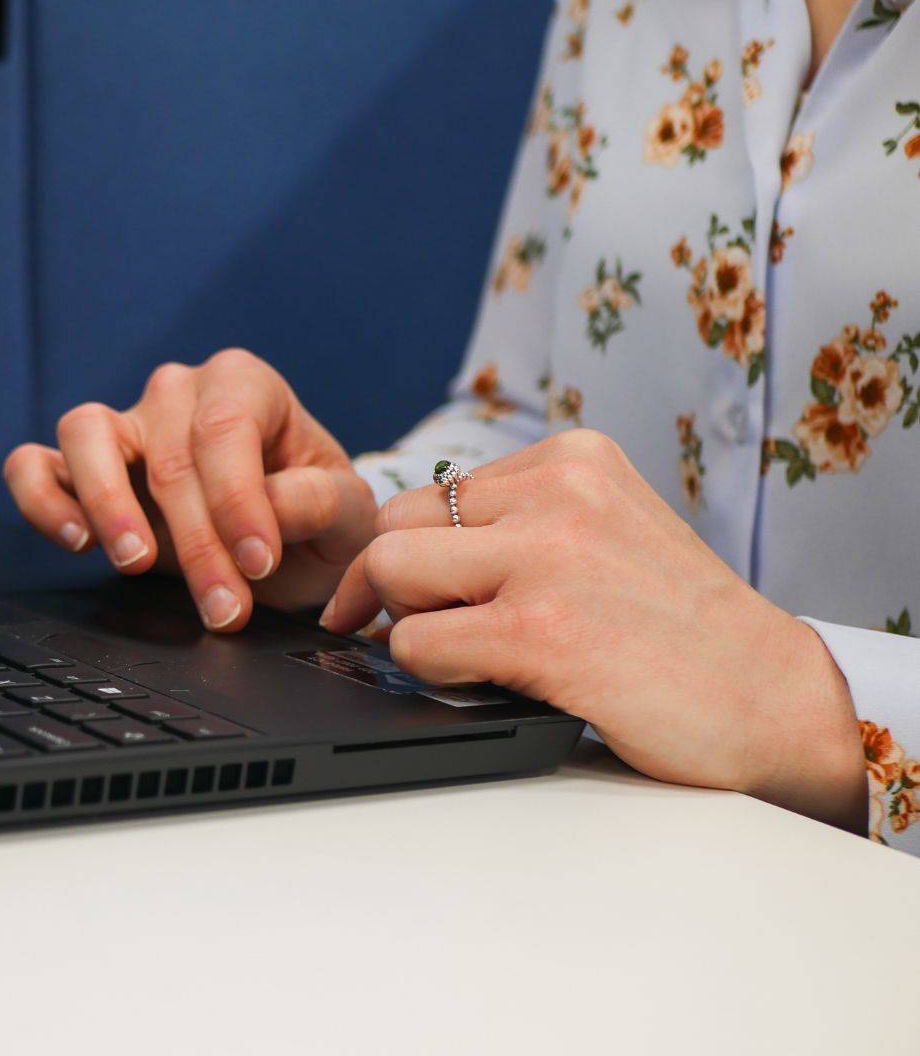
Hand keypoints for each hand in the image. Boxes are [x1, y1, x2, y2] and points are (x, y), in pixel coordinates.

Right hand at [3, 349, 377, 630]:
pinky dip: (42, 499)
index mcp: (245, 384)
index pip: (227, 428)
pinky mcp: (78, 467)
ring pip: (86, 432)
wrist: (284, 544)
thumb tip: (270, 509)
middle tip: (224, 608)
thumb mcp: (347, 514)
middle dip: (197, 543)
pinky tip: (75, 541)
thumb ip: (320, 502)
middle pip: (168, 455)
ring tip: (136, 563)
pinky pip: (33, 465)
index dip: (239, 499)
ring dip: (107, 503)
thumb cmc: (314, 517)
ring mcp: (123, 424)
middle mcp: (177, 391)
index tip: (259, 562)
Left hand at [320, 429, 867, 830]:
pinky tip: (486, 680)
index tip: (411, 596)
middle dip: (398, 585)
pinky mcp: (540, 630)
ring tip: (471, 652)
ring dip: (409, 622)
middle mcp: (559, 493)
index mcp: (573, 460)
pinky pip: (416, 642)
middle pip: (395, 523)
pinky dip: (429, 671)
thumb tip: (400, 558)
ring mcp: (548, 558)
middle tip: (437, 628)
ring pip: (389, 570)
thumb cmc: (681, 631)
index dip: (412, 554)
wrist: (772, 701)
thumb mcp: (604, 535)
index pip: (430, 492)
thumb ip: (519, 528)